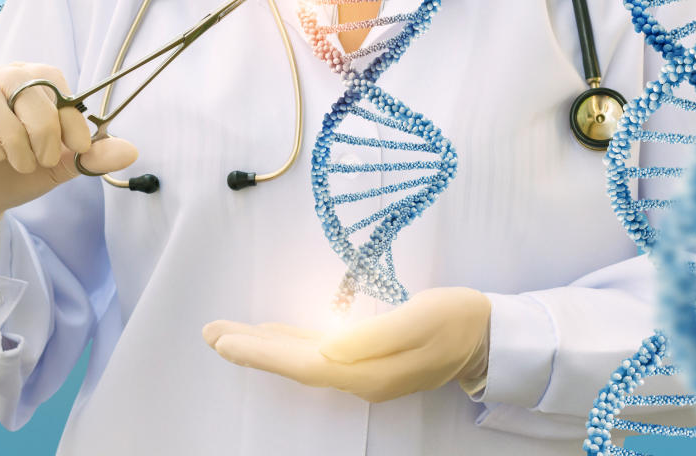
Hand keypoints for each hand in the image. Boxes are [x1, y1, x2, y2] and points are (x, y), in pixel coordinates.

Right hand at [0, 62, 137, 229]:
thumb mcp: (60, 165)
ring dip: (17, 144)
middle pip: (29, 90)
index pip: (55, 84)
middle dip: (44, 133)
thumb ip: (92, 157)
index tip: (79, 148)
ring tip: (18, 164)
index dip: (71, 117)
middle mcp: (0, 77)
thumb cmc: (18, 173)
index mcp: (31, 82)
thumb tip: (132, 151)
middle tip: (42, 161)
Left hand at [203, 287, 490, 402]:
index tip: (223, 342)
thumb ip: (370, 339)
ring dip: (265, 346)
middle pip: (293, 364)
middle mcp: (358, 377)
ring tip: (228, 334)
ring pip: (301, 358)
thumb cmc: (456, 320)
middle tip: (209, 333)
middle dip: (250, 349)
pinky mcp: (368, 357)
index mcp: (366, 373)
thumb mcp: (417, 321)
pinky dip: (290, 343)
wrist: (487, 334)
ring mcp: (362, 369)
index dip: (260, 354)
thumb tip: (327, 353)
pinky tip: (273, 335)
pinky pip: (317, 352)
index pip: (301, 365)